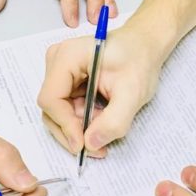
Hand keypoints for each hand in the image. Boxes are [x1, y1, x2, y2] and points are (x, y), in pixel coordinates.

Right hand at [37, 24, 162, 156]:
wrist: (143, 47)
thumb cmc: (139, 60)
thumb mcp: (133, 93)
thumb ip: (114, 121)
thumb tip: (90, 144)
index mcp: (68, 56)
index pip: (51, 99)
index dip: (65, 125)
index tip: (84, 145)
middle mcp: (57, 61)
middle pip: (51, 108)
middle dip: (73, 132)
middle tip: (98, 148)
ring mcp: (59, 71)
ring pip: (58, 112)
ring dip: (79, 128)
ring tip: (106, 128)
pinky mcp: (66, 80)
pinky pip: (66, 109)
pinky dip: (82, 121)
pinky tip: (102, 118)